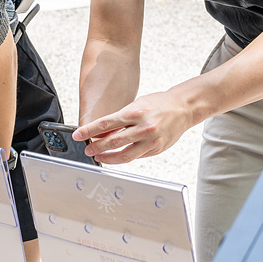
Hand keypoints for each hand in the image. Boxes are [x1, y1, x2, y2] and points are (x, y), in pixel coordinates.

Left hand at [72, 91, 194, 164]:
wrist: (184, 108)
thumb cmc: (158, 104)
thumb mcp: (136, 105)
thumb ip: (121, 119)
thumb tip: (102, 133)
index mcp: (135, 112)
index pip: (105, 124)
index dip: (89, 131)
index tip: (78, 135)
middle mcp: (143, 127)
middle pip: (113, 142)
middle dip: (96, 147)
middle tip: (87, 149)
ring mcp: (151, 140)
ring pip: (125, 155)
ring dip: (108, 158)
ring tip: (99, 157)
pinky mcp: (157, 149)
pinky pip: (137, 156)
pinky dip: (124, 157)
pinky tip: (116, 156)